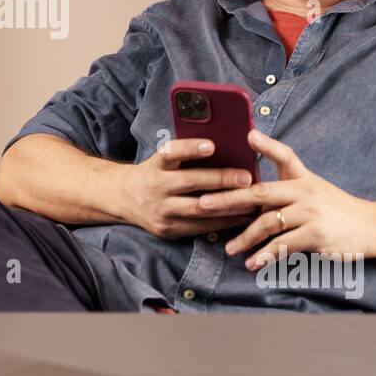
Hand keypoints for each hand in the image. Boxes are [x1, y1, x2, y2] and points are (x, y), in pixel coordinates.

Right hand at [115, 138, 258, 239]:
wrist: (123, 198)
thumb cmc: (154, 173)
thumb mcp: (161, 160)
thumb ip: (184, 156)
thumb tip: (225, 147)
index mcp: (155, 165)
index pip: (170, 153)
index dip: (189, 149)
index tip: (211, 145)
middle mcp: (155, 187)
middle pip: (190, 183)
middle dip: (221, 180)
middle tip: (247, 177)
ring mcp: (161, 211)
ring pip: (198, 209)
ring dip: (228, 205)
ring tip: (252, 199)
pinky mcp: (168, 230)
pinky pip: (199, 228)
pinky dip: (223, 222)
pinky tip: (241, 216)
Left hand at [195, 130, 375, 266]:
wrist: (370, 227)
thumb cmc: (336, 209)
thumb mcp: (314, 189)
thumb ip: (286, 187)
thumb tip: (254, 192)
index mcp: (303, 178)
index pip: (284, 156)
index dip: (266, 144)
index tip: (246, 135)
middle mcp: (304, 192)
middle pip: (259, 192)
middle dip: (227, 198)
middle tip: (202, 205)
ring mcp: (310, 213)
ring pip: (267, 224)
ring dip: (244, 238)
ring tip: (229, 249)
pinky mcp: (316, 235)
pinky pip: (283, 246)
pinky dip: (265, 256)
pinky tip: (253, 263)